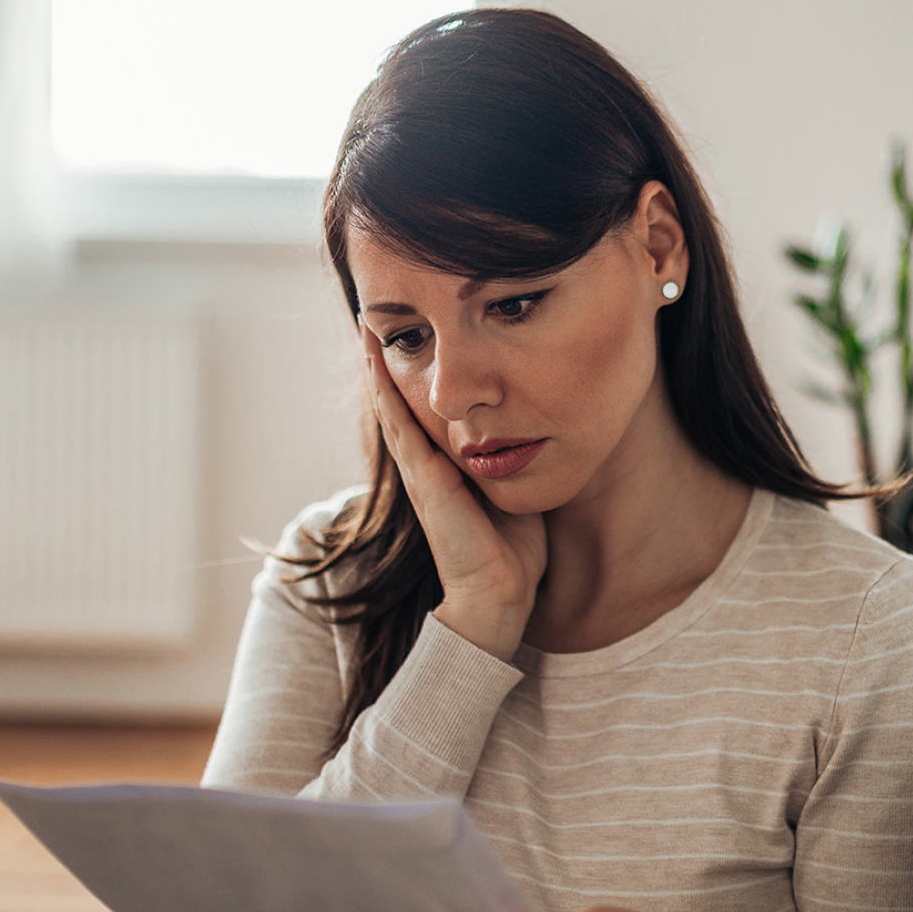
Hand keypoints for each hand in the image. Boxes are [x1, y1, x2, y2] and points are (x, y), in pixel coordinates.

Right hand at [362, 324, 546, 659]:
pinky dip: (387, 395)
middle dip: (392, 362)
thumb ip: (520, 459)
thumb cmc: (514, 551)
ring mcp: (422, 471)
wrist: (498, 595)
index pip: (429, 410)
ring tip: (367, 324)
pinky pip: (400, 428)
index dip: (419, 374)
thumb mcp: (519, 489)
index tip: (418, 333)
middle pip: (404, 402)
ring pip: (394, 408)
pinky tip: (376, 363)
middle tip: (377, 316)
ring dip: (379, 367)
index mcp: (450, 466)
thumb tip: (545, 426)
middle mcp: (429, 465)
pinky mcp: (424, 480)